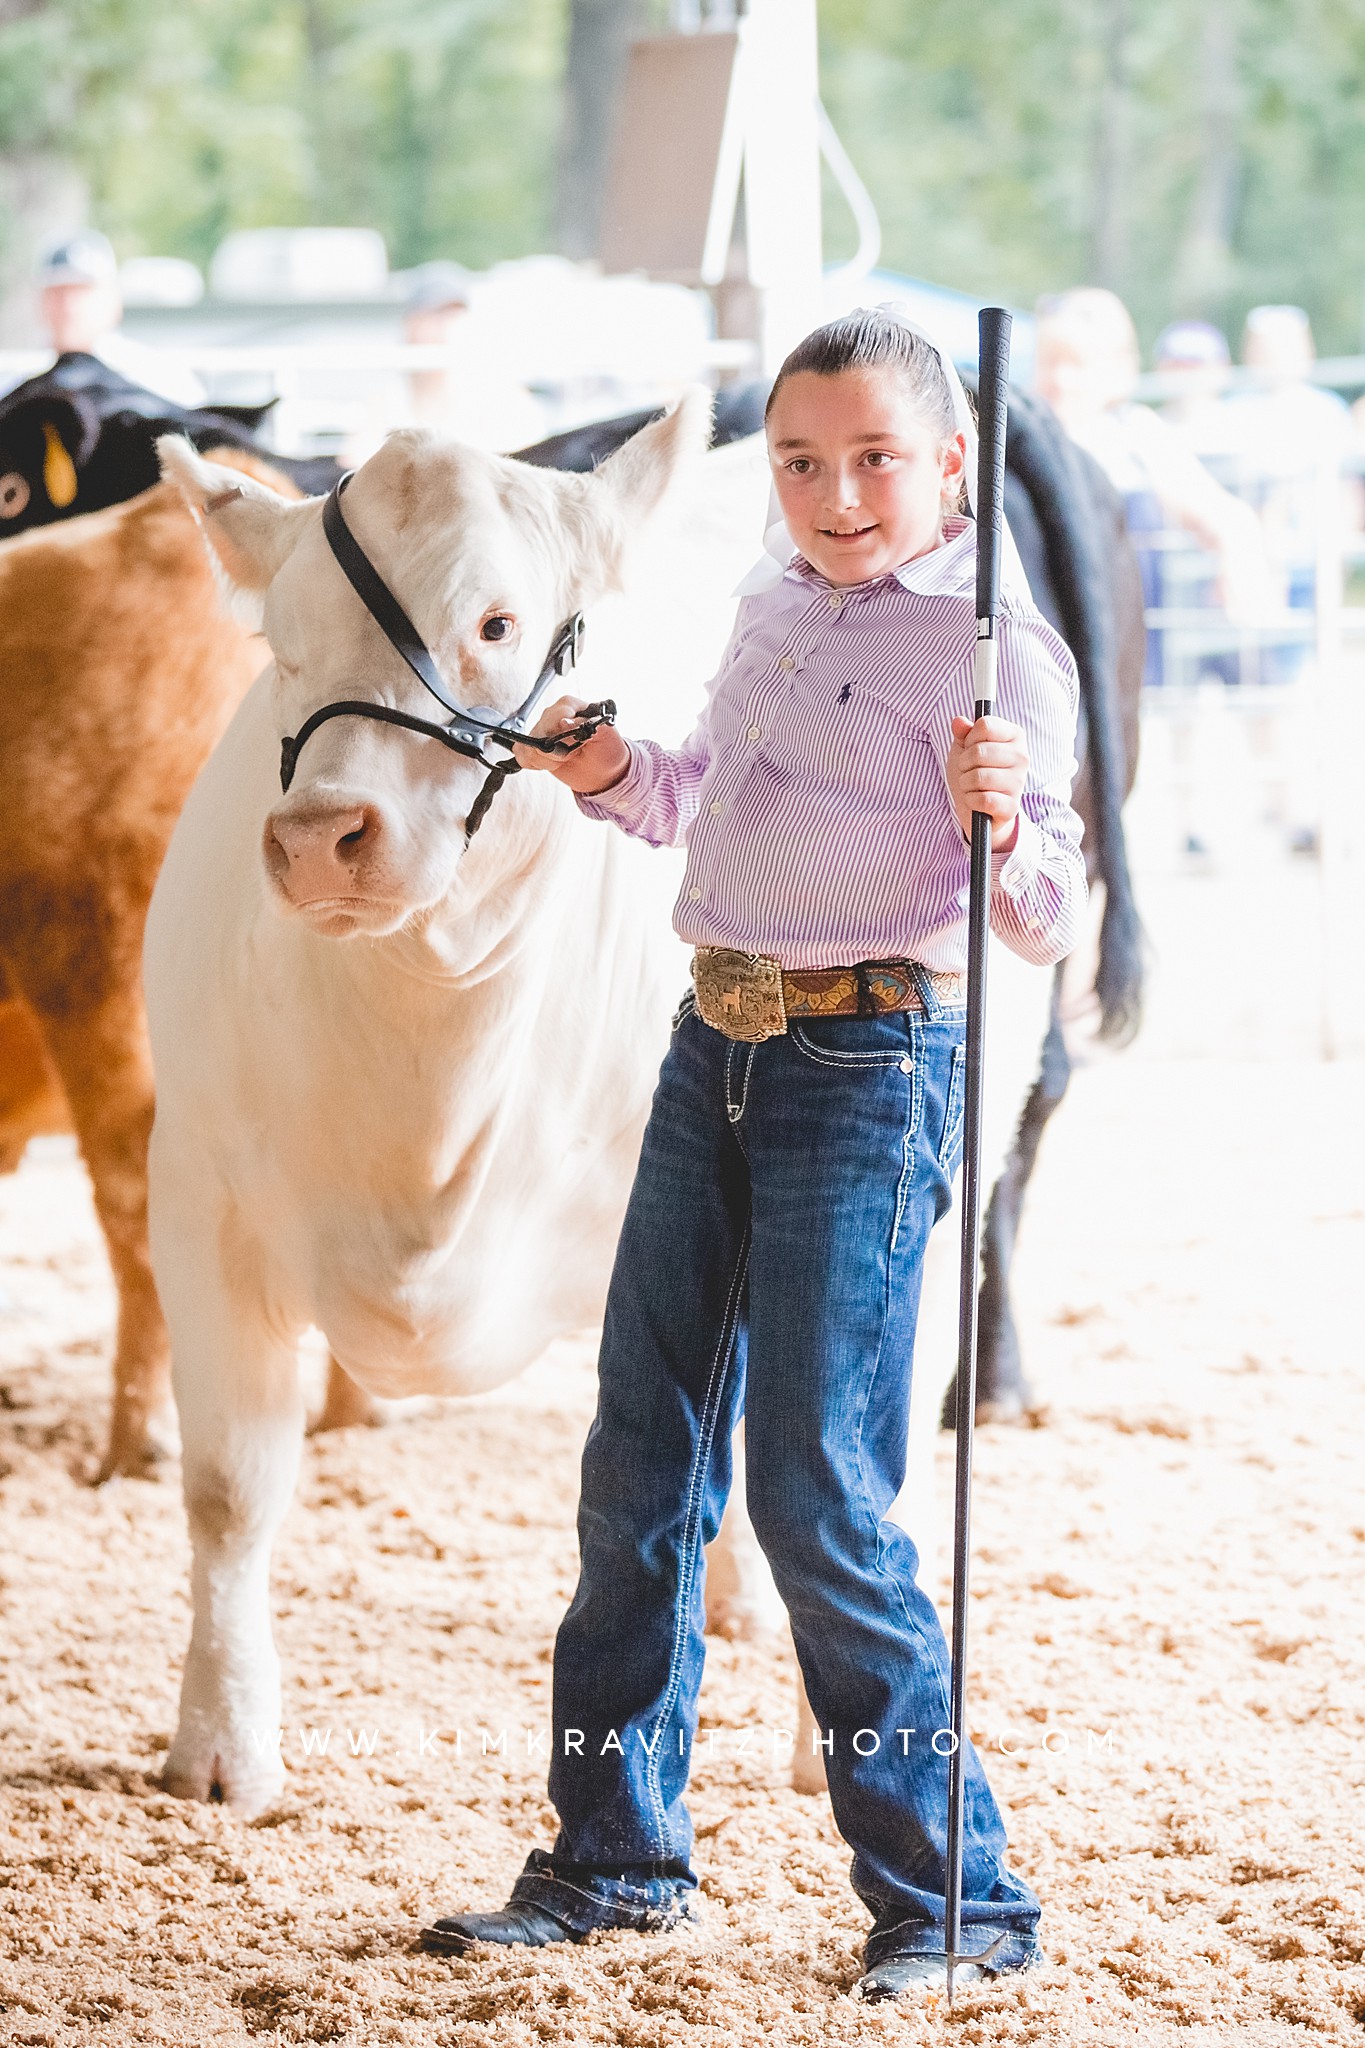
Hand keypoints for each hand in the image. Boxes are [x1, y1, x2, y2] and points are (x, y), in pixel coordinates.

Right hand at [511, 695, 631, 795]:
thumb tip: (564, 721)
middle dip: (558, 750)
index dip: (564, 733)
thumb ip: (585, 724)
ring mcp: (541, 730)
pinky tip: (552, 763)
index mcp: (570, 705)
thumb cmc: (607, 749)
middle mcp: (553, 715)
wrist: (604, 770)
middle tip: (574, 753)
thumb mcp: (606, 734)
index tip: (577, 742)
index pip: (555, 714)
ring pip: (529, 746)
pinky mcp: (533, 746)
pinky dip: (537, 764)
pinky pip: (522, 754)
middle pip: (539, 732)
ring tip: (565, 758)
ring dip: (549, 760)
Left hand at [947, 714, 1026, 850]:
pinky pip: (983, 799)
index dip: (969, 738)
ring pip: (978, 776)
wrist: (976, 807)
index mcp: (1015, 736)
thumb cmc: (972, 772)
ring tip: (972, 786)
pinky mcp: (1012, 807)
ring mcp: (1019, 783)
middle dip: (964, 763)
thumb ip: (963, 733)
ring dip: (965, 783)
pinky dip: (971, 801)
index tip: (970, 748)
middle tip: (968, 770)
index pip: (985, 725)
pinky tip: (976, 801)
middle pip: (979, 751)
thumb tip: (958, 721)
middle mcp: (1022, 757)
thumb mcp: (964, 748)